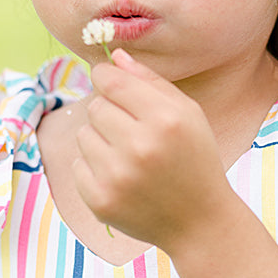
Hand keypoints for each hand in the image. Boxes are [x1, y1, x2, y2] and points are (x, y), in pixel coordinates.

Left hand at [73, 49, 230, 250]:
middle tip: (131, 130)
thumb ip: (150, 81)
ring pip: (83, 134)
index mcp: (165, 120)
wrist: (199, 222)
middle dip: (109, 113)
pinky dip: (94, 168)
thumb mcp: (188, 114)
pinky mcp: (100, 200)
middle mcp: (140, 147)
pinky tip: (121, 177)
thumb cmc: (195, 160)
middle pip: (95, 106)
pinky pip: (78, 164)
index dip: (104, 76)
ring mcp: (117, 177)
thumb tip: (114, 55)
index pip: (111, 81)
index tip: (108, 82)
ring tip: (128, 156)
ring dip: (100, 140)